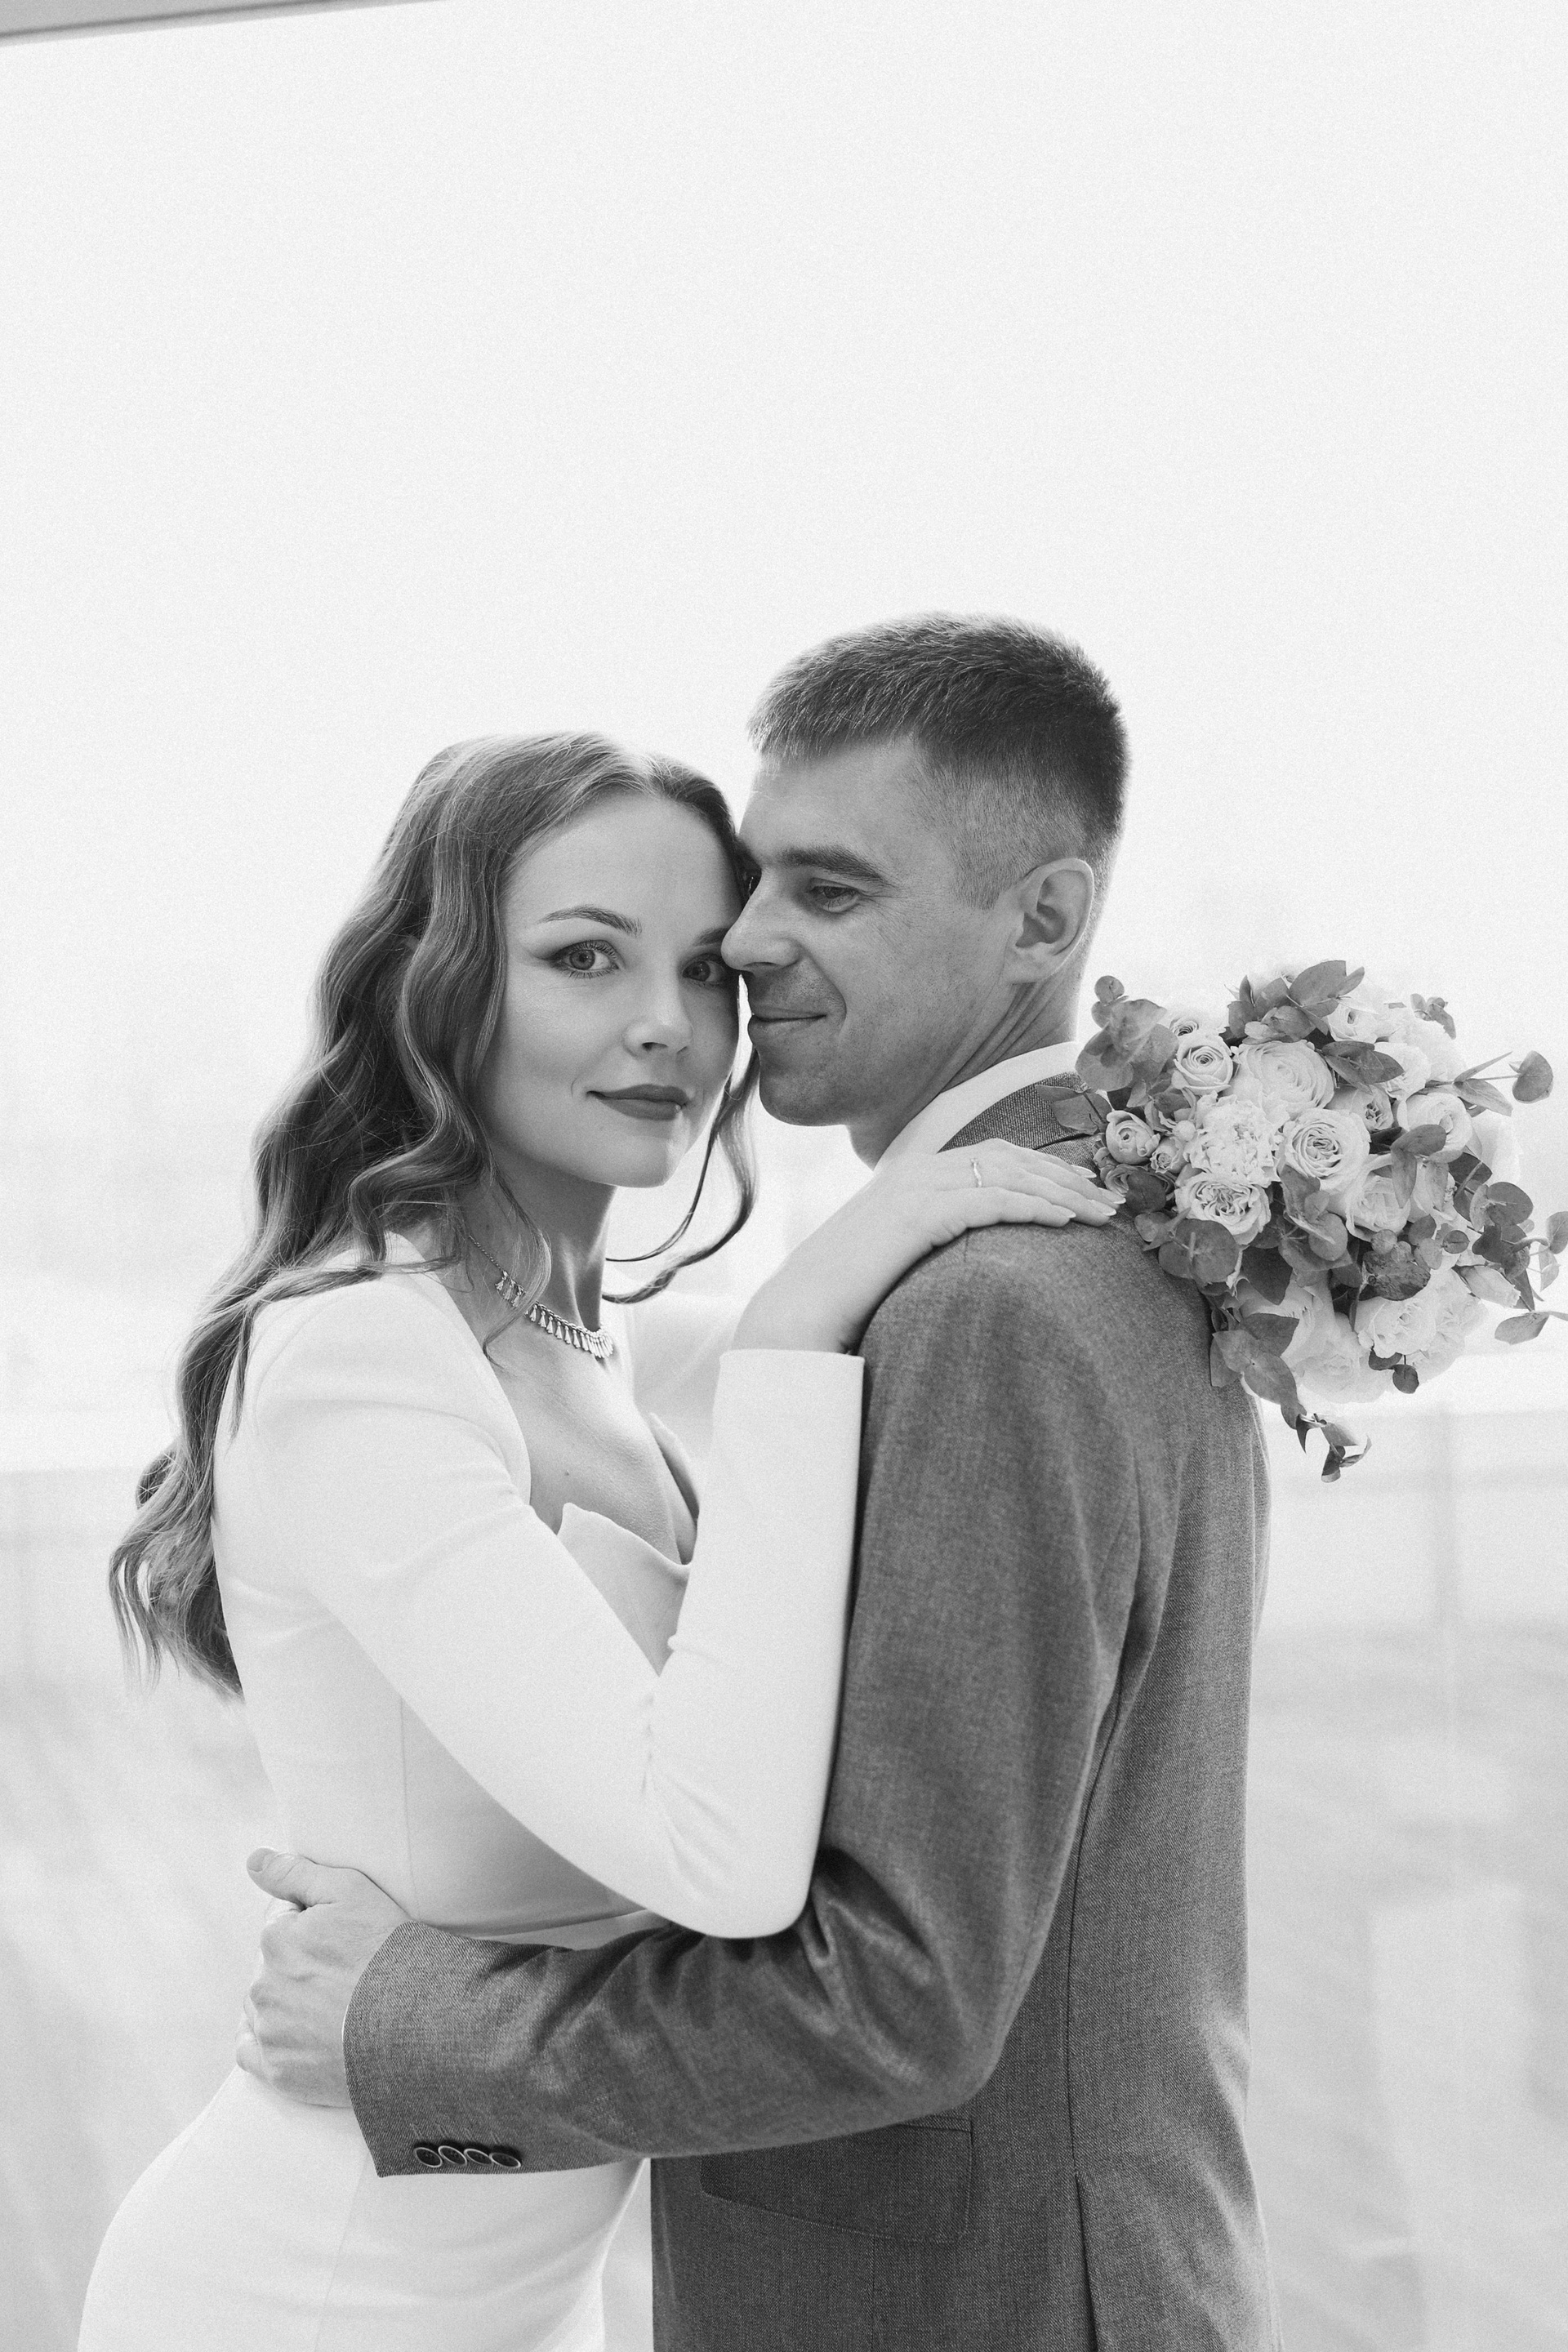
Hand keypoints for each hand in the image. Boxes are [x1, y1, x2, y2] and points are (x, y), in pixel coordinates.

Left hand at [235, 1849, 409, 2107]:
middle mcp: (262, 1987)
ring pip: (266, 2008)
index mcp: (274, 1940)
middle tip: (346, 1976)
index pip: (284, 1924)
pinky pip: (253, 2055)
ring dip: (288, 2004)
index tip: (347, 1942)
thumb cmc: (387, 1952)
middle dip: (300, 1967)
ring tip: (335, 2009)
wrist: (415, 2026)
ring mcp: (269, 2034)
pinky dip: (268, 2045)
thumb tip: (254, 1860)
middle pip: (273, 1968)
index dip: (318, 1929)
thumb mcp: (350, 1891)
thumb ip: (296, 1873)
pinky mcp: (279, 2073)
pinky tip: (297, 2039)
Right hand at [734, 1138, 1118, 1353]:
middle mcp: (914, 1172)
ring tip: (1101, 1214)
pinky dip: (1031, 1207)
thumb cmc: (845, 1300)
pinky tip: (1064, 1223)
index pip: (993, 1155)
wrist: (795, 1317)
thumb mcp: (897, 1260)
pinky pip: (986, 1201)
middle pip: (1009, 1158)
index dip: (1046, 1167)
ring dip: (1061, 1192)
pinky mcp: (914, 1216)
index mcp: (911, 1176)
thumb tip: (976, 1259)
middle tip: (1112, 1202)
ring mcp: (912, 1190)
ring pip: (1005, 1175)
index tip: (1087, 1190)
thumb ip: (932, 1243)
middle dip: (1066, 1177)